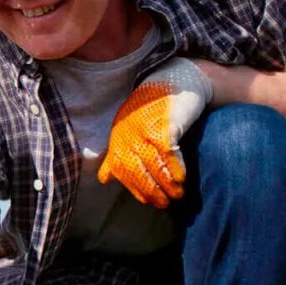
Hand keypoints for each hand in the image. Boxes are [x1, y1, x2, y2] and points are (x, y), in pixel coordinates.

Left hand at [98, 57, 213, 208]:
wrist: (174, 80)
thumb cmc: (151, 110)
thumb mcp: (128, 131)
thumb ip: (117, 154)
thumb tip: (104, 179)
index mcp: (118, 136)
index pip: (122, 169)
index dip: (135, 188)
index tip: (148, 201)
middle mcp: (128, 133)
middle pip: (137, 170)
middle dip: (151, 190)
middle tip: (165, 203)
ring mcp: (145, 128)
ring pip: (153, 164)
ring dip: (166, 183)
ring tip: (177, 194)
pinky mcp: (164, 124)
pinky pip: (168, 152)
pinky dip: (174, 168)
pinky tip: (181, 179)